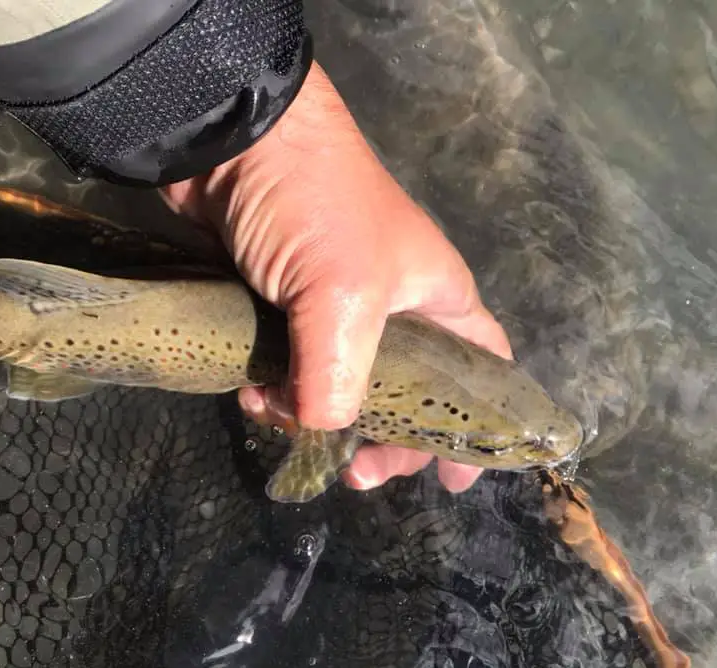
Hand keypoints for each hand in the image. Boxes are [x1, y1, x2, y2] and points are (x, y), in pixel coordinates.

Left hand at [162, 62, 511, 494]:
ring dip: (315, 414)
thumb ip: (340, 377)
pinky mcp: (284, 304)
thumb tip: (322, 432)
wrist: (234, 141)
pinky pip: (292, 366)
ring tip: (282, 424)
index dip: (478, 424)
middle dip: (382, 437)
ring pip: (340, 383)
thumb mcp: (345, 297)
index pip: (482, 370)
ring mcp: (334, 305)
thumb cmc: (315, 208)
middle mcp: (394, 305)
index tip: (454, 479)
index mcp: (436, 296)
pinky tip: (252, 395)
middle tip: (354, 473)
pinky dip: (277, 389)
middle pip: (406, 393)